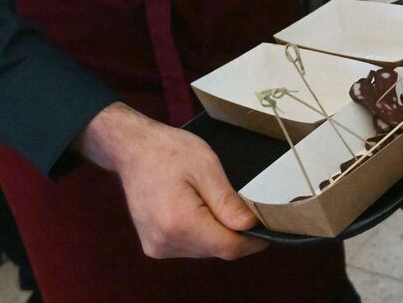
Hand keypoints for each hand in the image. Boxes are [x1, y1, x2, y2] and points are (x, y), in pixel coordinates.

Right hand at [75, 103, 265, 259]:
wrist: (133, 150)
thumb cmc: (169, 151)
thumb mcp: (206, 167)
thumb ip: (228, 202)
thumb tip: (250, 225)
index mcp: (178, 222)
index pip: (227, 247)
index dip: (252, 241)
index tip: (269, 226)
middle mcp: (165, 242)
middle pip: (216, 249)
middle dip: (235, 233)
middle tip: (245, 206)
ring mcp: (156, 246)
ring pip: (204, 250)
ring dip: (218, 232)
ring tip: (215, 201)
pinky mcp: (153, 245)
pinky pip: (189, 247)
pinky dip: (202, 233)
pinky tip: (200, 209)